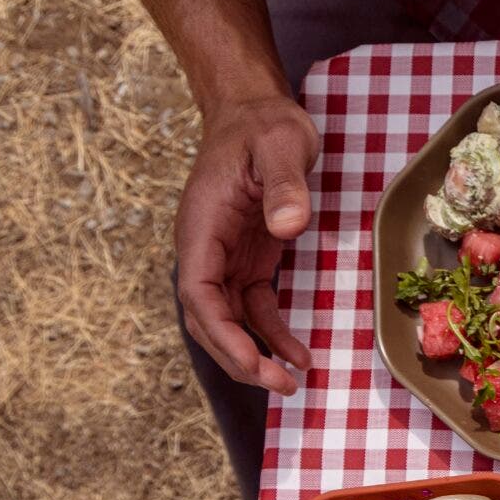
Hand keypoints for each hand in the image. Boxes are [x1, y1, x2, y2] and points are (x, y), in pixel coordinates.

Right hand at [176, 93, 319, 392]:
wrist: (258, 112)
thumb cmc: (265, 126)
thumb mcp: (280, 146)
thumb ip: (284, 185)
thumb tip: (289, 226)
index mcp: (202, 226)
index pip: (199, 293)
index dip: (222, 333)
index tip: (251, 361)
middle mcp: (206, 248)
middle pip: (209, 318)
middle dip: (238, 357)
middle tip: (279, 386)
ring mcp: (224, 257)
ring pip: (229, 321)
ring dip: (254, 354)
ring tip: (291, 384)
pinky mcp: (247, 260)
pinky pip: (254, 308)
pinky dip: (273, 334)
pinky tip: (299, 356)